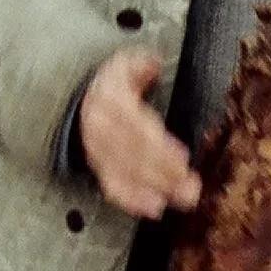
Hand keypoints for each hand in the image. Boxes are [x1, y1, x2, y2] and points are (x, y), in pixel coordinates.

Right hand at [78, 49, 201, 220]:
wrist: (80, 102)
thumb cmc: (112, 87)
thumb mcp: (122, 65)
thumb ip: (139, 64)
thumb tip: (153, 63)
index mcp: (109, 101)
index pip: (135, 127)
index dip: (159, 146)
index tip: (182, 159)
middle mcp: (101, 129)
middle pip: (134, 155)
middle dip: (165, 174)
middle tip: (191, 186)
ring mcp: (99, 152)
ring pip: (127, 174)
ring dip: (156, 189)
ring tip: (184, 198)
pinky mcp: (100, 169)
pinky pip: (114, 188)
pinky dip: (134, 201)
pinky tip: (156, 208)